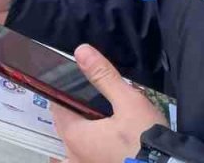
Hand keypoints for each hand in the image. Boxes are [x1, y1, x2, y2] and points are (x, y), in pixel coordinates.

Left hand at [50, 45, 167, 162]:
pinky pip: (88, 156)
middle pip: (68, 125)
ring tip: (106, 120)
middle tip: (99, 100)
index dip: (67, 92)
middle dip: (79, 111)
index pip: (58, 106)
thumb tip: (81, 51)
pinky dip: (92, 148)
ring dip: (86, 132)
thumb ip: (103, 76)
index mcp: (74, 135)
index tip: (81, 83)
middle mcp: (73, 155)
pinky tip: (108, 141)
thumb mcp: (128, 102)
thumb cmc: (146, 137)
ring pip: (76, 144)